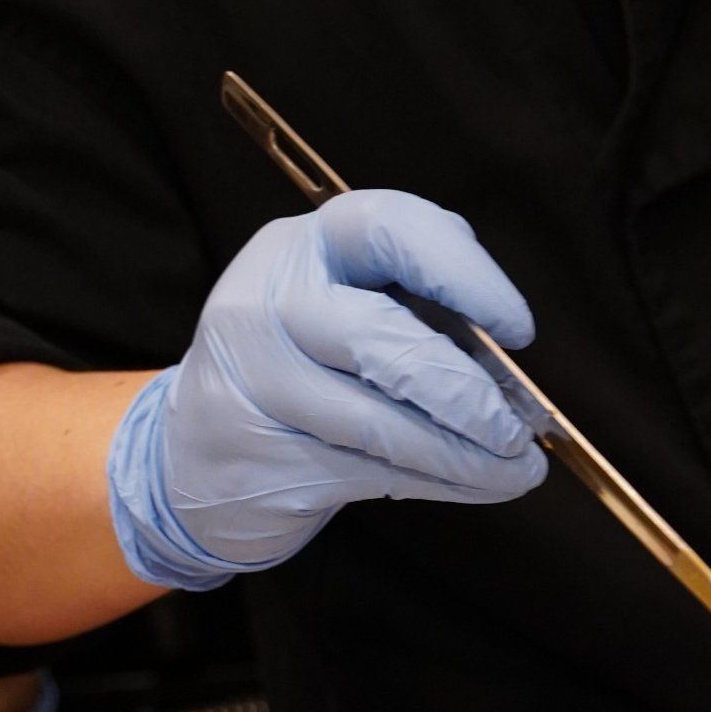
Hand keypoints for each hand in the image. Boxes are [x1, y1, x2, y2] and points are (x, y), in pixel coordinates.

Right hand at [107, 191, 547, 590]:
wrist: (191, 458)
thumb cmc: (299, 372)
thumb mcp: (342, 308)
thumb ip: (417, 308)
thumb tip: (510, 353)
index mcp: (302, 247)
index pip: (387, 229)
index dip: (464, 273)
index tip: (518, 328)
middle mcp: (267, 302)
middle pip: (382, 337)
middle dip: (467, 391)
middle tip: (519, 428)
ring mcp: (257, 382)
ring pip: (380, 420)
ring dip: (466, 453)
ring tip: (517, 466)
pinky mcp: (263, 456)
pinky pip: (372, 471)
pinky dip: (441, 482)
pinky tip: (478, 482)